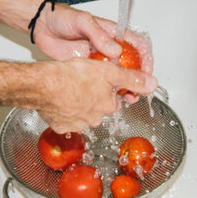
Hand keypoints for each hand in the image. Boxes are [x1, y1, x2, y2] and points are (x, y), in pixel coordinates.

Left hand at [33, 4, 153, 102]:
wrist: (42, 26)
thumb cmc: (63, 18)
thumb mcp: (83, 21)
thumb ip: (100, 35)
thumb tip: (116, 50)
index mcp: (112, 34)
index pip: (137, 45)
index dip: (146, 59)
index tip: (147, 72)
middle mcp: (108, 48)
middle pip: (131, 65)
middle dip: (137, 78)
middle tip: (138, 90)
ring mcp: (98, 60)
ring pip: (117, 76)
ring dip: (124, 87)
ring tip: (127, 97)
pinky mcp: (87, 70)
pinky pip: (101, 82)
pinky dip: (107, 91)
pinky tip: (108, 97)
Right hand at [34, 58, 156, 132]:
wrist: (44, 85)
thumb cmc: (73, 76)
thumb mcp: (109, 71)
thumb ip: (132, 79)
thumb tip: (152, 84)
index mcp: (107, 105)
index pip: (113, 100)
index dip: (107, 89)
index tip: (99, 82)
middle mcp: (94, 118)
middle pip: (98, 109)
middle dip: (92, 98)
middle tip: (82, 83)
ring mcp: (77, 124)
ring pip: (81, 114)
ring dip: (77, 104)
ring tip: (69, 89)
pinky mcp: (60, 125)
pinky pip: (64, 119)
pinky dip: (62, 110)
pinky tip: (58, 99)